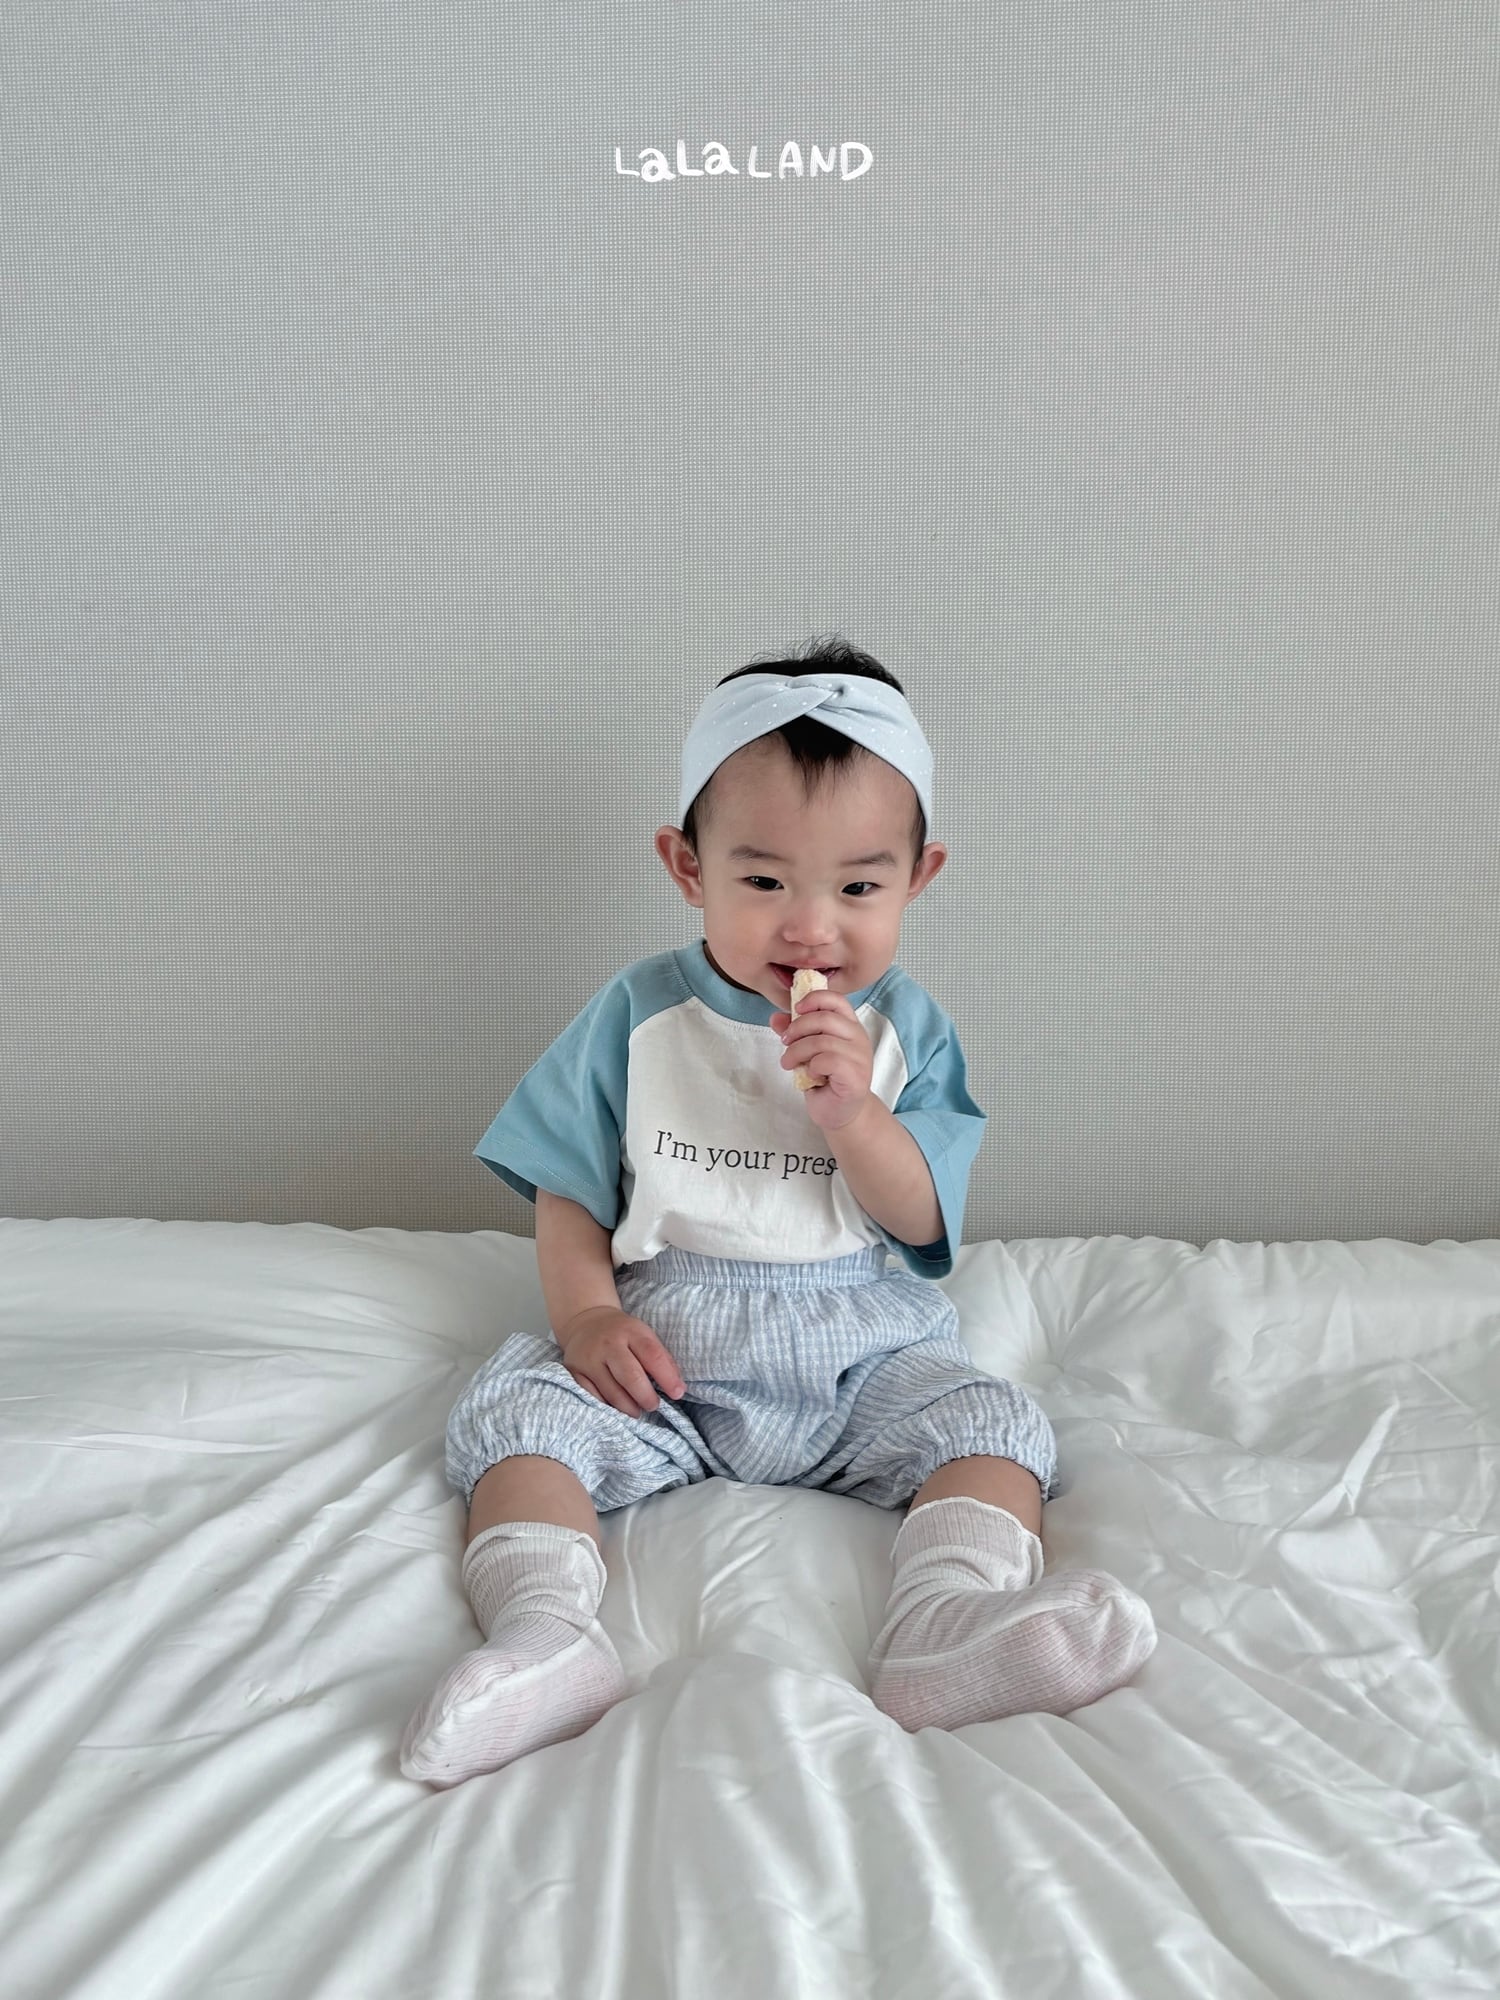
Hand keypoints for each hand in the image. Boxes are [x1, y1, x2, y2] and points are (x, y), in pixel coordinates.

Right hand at [559, 1306, 686, 1417]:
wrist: (585, 1324)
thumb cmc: (622, 1335)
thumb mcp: (644, 1336)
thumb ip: (661, 1359)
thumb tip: (677, 1388)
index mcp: (631, 1331)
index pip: (652, 1355)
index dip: (667, 1378)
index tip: (678, 1393)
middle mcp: (608, 1344)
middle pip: (630, 1377)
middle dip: (646, 1397)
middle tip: (653, 1405)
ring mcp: (589, 1358)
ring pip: (611, 1392)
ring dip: (628, 1407)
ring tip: (637, 1410)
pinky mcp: (574, 1372)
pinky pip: (592, 1397)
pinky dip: (607, 1406)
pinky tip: (616, 1408)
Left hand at [769, 990, 874, 1131]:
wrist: (840, 1113)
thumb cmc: (825, 1080)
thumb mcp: (806, 1052)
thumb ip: (794, 1033)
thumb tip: (775, 1018)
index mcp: (849, 1026)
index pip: (837, 1000)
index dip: (814, 999)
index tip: (796, 1009)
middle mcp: (858, 1038)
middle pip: (824, 1018)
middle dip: (797, 1028)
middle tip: (784, 1042)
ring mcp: (860, 1056)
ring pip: (821, 1041)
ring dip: (797, 1051)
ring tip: (789, 1063)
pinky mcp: (856, 1075)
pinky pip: (827, 1060)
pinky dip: (812, 1066)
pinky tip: (810, 1075)